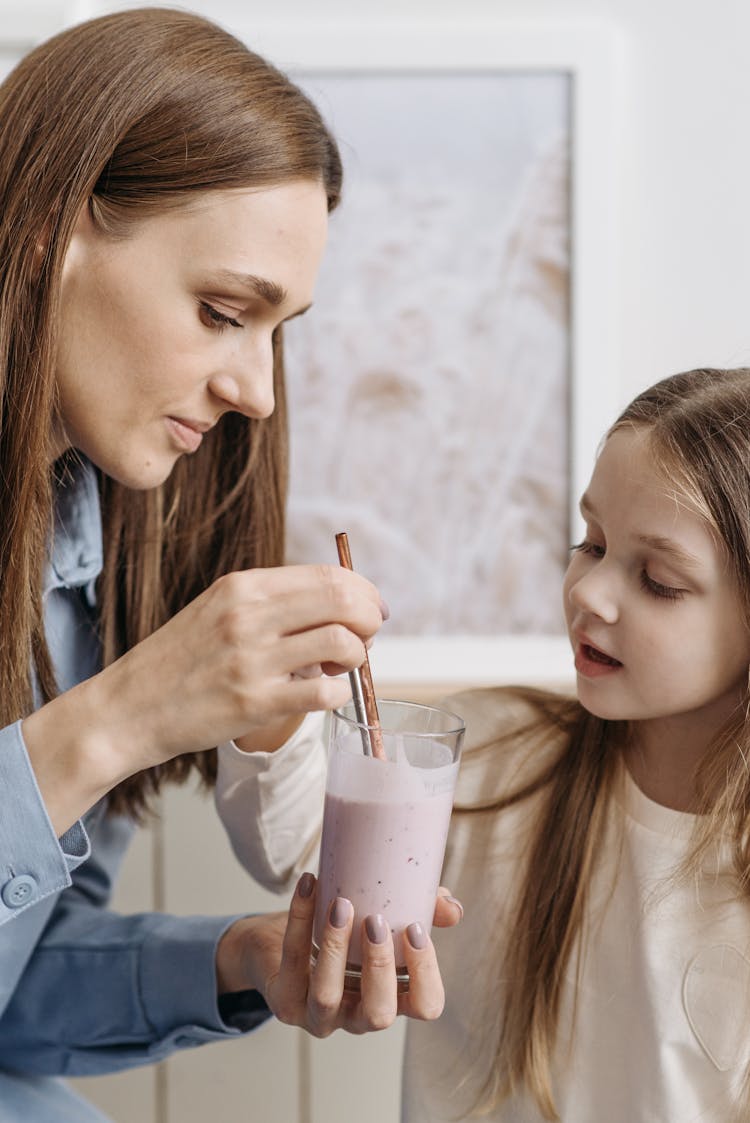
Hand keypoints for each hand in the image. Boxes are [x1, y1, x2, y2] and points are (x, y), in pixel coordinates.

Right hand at [22, 565, 383, 833]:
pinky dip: (337, 693)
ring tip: (340, 668)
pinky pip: (323, 692)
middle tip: (368, 636)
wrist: (129, 708)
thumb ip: (272, 602)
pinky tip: (323, 694)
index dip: (363, 592)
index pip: (327, 575)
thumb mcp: (219, 609)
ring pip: (341, 643)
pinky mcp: (254, 702)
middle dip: (370, 618)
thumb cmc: (180, 660)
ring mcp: (252, 659)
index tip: (372, 609)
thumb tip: (340, 602)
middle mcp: (248, 616)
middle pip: (343, 601)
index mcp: (243, 586)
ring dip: (356, 657)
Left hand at [216, 873, 463, 1035]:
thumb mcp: (381, 920)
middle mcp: (357, 1016)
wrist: (277, 940)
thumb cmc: (341, 933)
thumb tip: (454, 906)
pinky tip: (308, 886)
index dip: (425, 974)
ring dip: (336, 948)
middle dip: (380, 968)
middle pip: (379, 1015)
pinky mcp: (284, 1000)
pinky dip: (300, 918)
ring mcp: (318, 1015)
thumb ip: (422, 912)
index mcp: (391, 999)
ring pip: (327, 997)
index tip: (415, 929)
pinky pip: (292, 961)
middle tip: (375, 921)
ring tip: (340, 905)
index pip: (425, 1006)